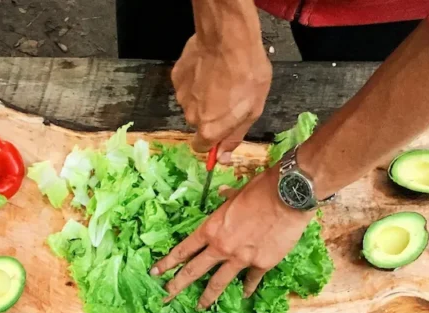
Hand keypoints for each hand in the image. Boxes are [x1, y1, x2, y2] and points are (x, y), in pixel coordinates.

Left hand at [151, 166, 314, 308]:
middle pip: (194, 270)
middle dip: (177, 285)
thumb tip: (222, 194)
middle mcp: (221, 247)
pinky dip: (247, 288)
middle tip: (166, 296)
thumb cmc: (261, 189)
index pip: (183, 250)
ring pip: (218, 282)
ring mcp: (241, 259)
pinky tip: (244, 294)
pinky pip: (251, 280)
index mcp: (211, 229)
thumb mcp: (237, 193)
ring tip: (199, 307)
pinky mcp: (261, 264)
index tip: (156, 273)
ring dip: (207, 296)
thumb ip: (226, 200)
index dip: (168, 262)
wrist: (288, 196)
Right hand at [171, 30, 270, 161]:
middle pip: (198, 123)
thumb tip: (223, 158)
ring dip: (203, 96)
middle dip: (210, 114)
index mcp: (209, 129)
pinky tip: (209, 68)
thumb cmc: (247, 74)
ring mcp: (181, 95)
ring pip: (192, 103)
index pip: (202, 147)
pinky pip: (186, 85)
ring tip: (220, 79)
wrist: (229, 38)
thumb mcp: (252, 110)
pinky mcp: (176, 76)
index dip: (213, 140)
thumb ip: (235, 136)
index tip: (222, 129)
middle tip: (228, 97)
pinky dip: (196, 80)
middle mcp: (191, 116)